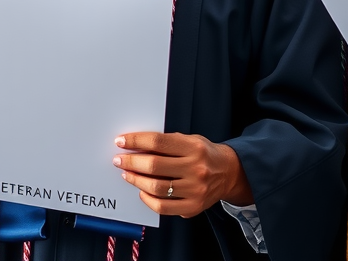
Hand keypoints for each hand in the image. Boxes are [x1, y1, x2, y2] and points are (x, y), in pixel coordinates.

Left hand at [113, 132, 252, 216]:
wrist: (228, 172)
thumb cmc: (205, 153)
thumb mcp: (191, 139)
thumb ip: (168, 143)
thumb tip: (138, 145)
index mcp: (194, 147)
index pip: (158, 142)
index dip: (136, 140)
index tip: (121, 141)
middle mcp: (196, 169)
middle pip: (154, 165)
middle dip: (131, 162)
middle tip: (119, 159)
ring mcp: (195, 190)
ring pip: (156, 188)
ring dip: (136, 180)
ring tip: (127, 174)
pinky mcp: (192, 207)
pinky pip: (163, 207)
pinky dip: (147, 199)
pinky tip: (141, 191)